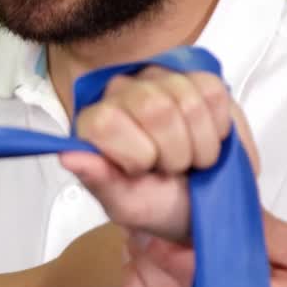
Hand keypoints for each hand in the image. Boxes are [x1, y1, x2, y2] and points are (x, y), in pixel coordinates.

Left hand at [59, 66, 259, 241]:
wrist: (203, 207)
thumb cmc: (159, 204)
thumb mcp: (127, 205)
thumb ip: (98, 181)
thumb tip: (68, 157)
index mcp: (94, 123)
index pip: (107, 120)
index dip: (137, 154)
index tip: (142, 171)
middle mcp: (121, 93)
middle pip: (155, 107)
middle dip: (174, 152)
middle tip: (171, 168)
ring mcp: (159, 80)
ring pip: (188, 100)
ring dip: (199, 143)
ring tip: (189, 158)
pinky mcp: (197, 79)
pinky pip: (213, 92)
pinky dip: (217, 127)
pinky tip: (205, 138)